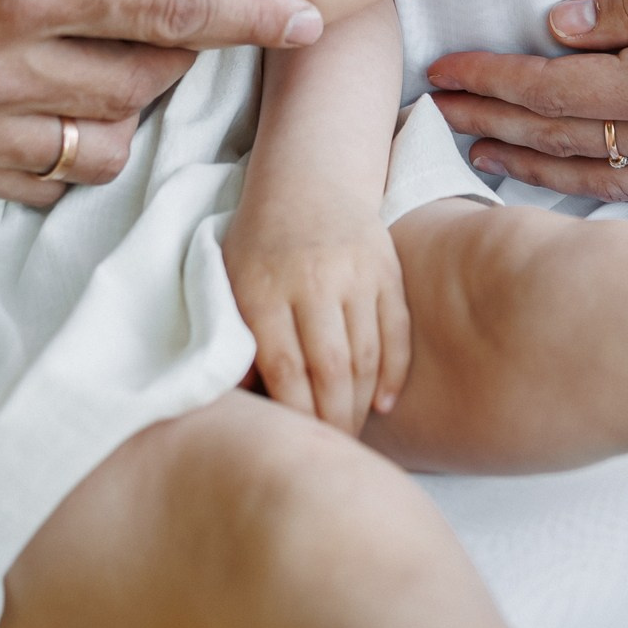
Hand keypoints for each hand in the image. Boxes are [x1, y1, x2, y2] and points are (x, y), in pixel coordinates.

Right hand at [0, 0, 322, 196]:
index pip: (169, 8)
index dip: (252, 13)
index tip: (308, 14)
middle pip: (143, 85)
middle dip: (176, 50)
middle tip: (163, 9)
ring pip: (95, 150)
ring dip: (124, 108)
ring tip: (106, 54)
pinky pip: (31, 185)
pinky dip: (63, 153)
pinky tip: (53, 100)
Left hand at [223, 195, 410, 433]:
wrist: (310, 178)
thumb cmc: (261, 242)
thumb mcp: (230, 281)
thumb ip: (237, 339)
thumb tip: (243, 401)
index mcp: (263, 289)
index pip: (284, 368)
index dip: (295, 414)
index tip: (295, 442)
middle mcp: (312, 281)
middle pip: (330, 369)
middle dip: (333, 420)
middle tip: (330, 449)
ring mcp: (354, 274)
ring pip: (366, 355)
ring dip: (361, 403)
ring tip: (351, 433)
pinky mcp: (386, 269)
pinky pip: (397, 331)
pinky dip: (394, 372)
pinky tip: (383, 403)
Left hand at [428, 0, 627, 203]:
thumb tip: (560, 26)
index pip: (563, 94)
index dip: (496, 82)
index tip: (445, 68)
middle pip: (570, 144)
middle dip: (496, 123)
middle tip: (436, 111)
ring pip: (604, 179)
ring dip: (534, 164)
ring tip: (477, 149)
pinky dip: (593, 184)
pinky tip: (565, 174)